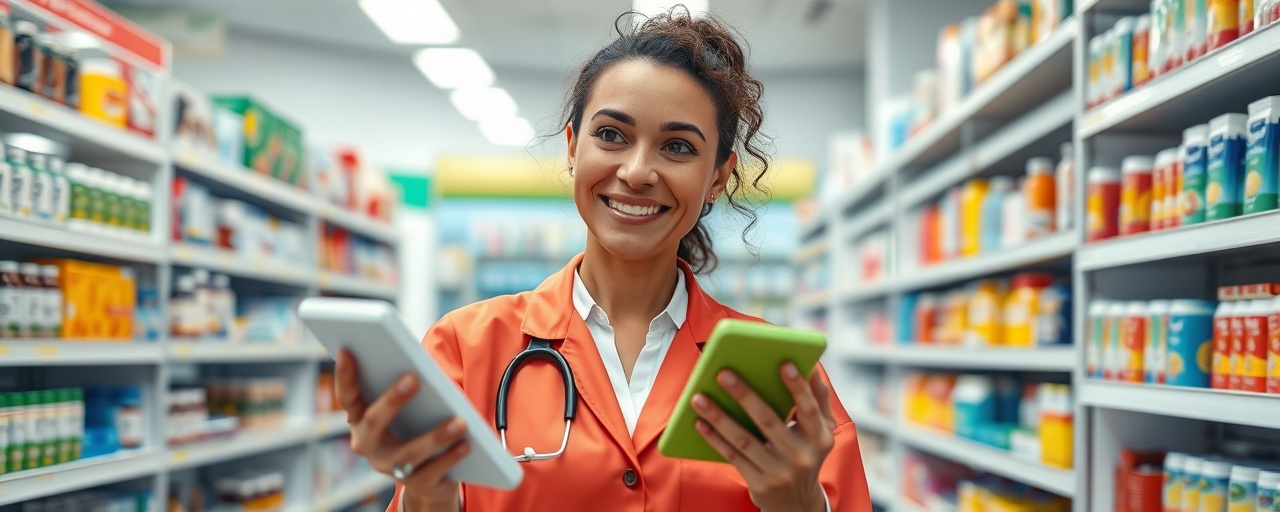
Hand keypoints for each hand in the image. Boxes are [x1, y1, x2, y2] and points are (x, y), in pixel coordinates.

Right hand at [336, 350, 467, 511]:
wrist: (429, 477)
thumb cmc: (416, 426)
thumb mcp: (408, 407)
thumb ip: (405, 386)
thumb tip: (420, 367)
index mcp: (361, 419)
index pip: (348, 396)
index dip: (345, 375)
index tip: (346, 350)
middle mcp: (368, 445)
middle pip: (376, 422)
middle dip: (393, 399)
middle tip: (413, 378)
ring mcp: (389, 468)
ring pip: (409, 453)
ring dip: (435, 436)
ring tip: (460, 421)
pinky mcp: (416, 485)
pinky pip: (431, 473)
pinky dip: (450, 458)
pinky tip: (466, 444)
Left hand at [692, 363, 834, 511]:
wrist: (798, 503)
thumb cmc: (807, 454)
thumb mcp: (822, 431)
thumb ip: (819, 399)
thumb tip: (811, 366)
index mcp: (819, 437)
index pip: (808, 408)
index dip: (797, 387)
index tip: (783, 363)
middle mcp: (800, 455)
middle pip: (768, 421)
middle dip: (744, 395)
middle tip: (723, 373)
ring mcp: (778, 472)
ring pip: (744, 439)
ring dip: (719, 417)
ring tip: (699, 397)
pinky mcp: (759, 483)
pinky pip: (733, 456)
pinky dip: (715, 439)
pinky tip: (699, 423)